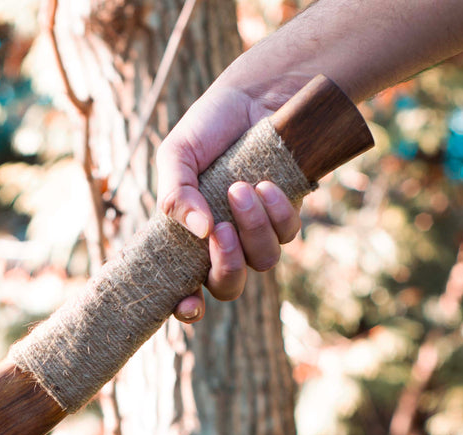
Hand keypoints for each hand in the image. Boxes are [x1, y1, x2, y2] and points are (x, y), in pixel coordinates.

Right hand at [157, 82, 304, 321]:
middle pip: (228, 286)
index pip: (184, 288)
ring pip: (261, 262)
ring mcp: (256, 234)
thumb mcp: (176, 155)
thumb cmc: (208, 129)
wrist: (254, 97)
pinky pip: (287, 235)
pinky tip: (265, 185)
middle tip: (218, 230)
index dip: (186, 308)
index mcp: (187, 239)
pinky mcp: (286, 217)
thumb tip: (200, 230)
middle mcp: (222, 244)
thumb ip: (175, 193)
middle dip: (225, 267)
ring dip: (251, 230)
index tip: (188, 305)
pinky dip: (276, 212)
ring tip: (242, 189)